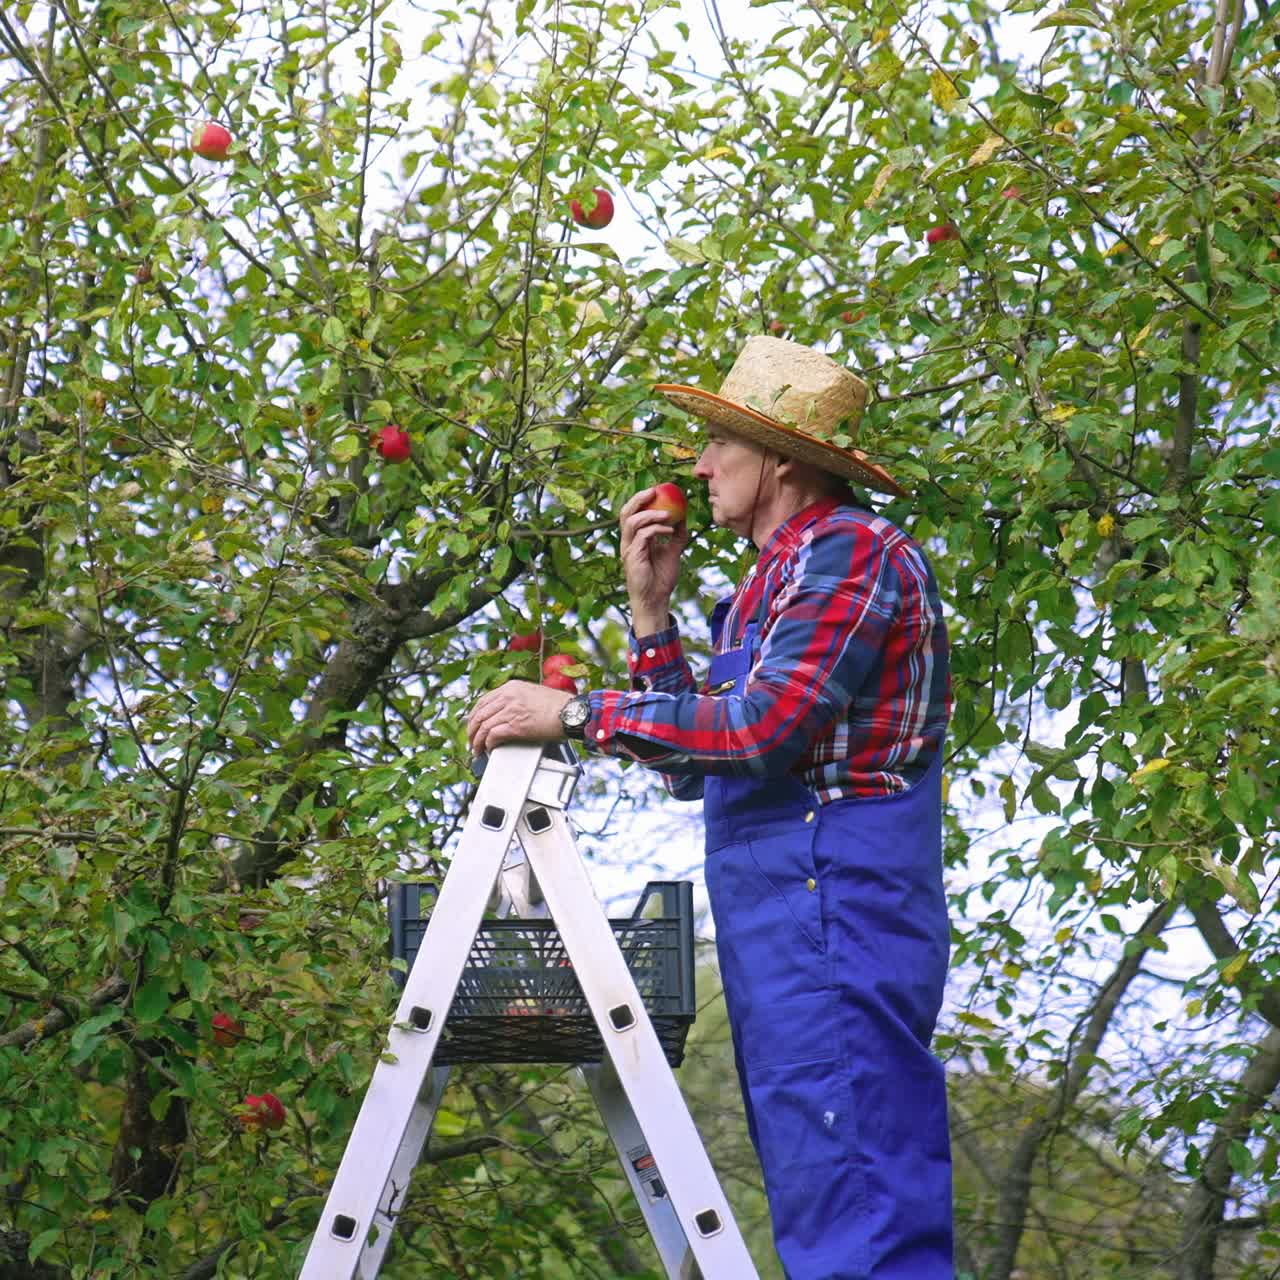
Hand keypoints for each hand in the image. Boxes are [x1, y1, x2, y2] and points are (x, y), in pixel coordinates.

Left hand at [467, 680, 574, 756]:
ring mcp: (511, 711)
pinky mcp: (515, 726)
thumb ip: (517, 699)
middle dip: (472, 730)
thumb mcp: (533, 693)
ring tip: (477, 750)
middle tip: (471, 740)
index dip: (474, 715)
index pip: (483, 701)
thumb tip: (507, 712)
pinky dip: (488, 744)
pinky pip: (493, 736)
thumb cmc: (558, 705)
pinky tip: (489, 749)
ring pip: (483, 726)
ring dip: (477, 741)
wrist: (570, 712)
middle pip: (479, 714)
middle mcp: (508, 697)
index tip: (473, 724)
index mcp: (511, 687)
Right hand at [619, 488, 688, 620]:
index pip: (633, 512)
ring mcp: (628, 549)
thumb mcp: (673, 551)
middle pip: (626, 512)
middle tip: (655, 491)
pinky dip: (656, 529)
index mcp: (635, 538)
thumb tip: (684, 516)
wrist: (657, 599)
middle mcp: (628, 541)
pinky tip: (669, 530)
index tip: (658, 490)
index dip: (641, 499)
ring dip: (651, 514)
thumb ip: (677, 534)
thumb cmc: (661, 578)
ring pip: (632, 522)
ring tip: (668, 514)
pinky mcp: (633, 557)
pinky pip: (642, 536)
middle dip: (639, 499)